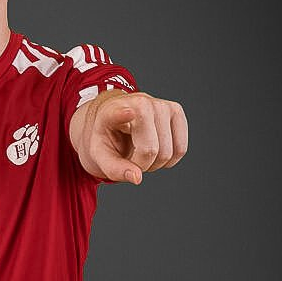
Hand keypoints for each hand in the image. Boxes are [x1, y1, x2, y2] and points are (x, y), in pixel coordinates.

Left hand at [70, 90, 187, 184]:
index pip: (119, 112)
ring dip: (155, 163)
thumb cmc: (108, 136)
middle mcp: (140, 103)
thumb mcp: (100, 156)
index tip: (128, 113)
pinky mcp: (176, 110)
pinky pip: (181, 149)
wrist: (117, 119)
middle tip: (130, 158)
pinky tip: (156, 150)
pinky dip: (169, 159)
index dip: (123, 114)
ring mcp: (161, 105)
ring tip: (141, 152)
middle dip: (142, 165)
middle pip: (151, 150)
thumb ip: (114, 169)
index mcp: (112, 111)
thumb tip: (137, 177)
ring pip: (168, 153)